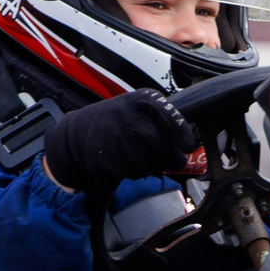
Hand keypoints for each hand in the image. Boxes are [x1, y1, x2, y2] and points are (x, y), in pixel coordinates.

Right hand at [40, 89, 199, 192]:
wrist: (83, 129)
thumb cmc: (121, 119)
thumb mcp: (142, 107)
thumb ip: (165, 119)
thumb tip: (187, 144)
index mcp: (142, 99)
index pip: (168, 115)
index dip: (181, 133)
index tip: (187, 146)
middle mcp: (128, 114)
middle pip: (160, 143)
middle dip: (173, 157)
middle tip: (176, 161)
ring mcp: (114, 134)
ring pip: (148, 160)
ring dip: (153, 165)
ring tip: (147, 158)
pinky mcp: (105, 154)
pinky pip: (132, 170)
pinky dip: (137, 171)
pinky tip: (131, 161)